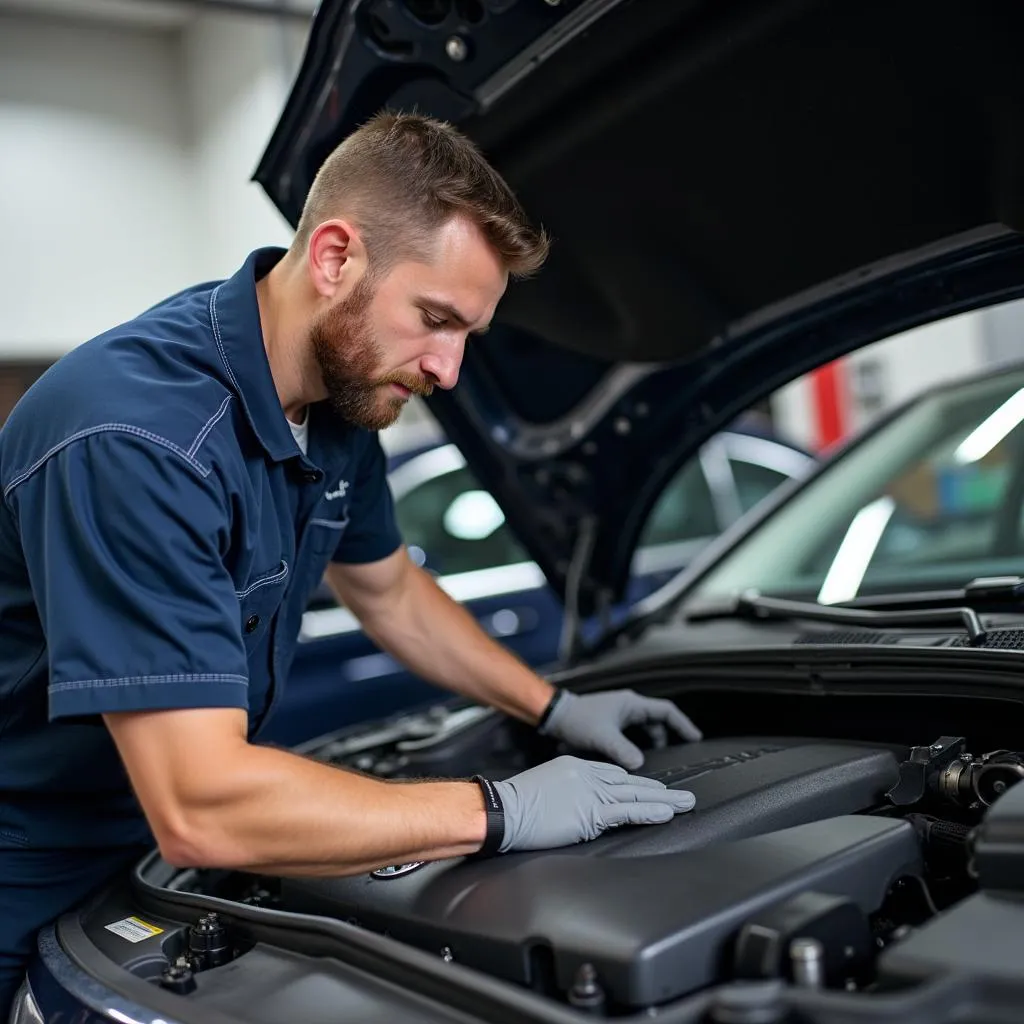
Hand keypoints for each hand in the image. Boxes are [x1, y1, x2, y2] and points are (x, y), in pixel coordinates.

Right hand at [494, 755, 695, 852]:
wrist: (503, 809)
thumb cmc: (516, 804)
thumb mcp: (547, 788)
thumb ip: (569, 793)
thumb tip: (578, 809)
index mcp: (576, 767)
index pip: (613, 774)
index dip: (636, 784)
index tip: (653, 789)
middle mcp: (588, 775)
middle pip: (631, 782)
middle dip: (659, 789)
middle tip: (683, 794)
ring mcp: (591, 793)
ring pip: (636, 795)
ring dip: (665, 800)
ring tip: (686, 803)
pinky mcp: (591, 812)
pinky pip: (627, 811)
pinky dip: (650, 812)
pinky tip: (666, 813)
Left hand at [538, 689, 701, 768]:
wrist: (554, 716)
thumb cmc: (577, 719)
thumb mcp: (602, 736)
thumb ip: (622, 751)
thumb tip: (640, 765)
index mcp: (631, 704)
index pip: (666, 711)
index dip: (683, 724)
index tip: (695, 738)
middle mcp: (628, 707)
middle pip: (657, 721)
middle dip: (669, 737)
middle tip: (679, 755)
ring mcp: (619, 715)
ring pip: (644, 730)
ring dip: (652, 743)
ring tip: (659, 761)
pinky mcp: (610, 724)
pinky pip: (632, 735)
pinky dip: (638, 746)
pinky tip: (636, 761)